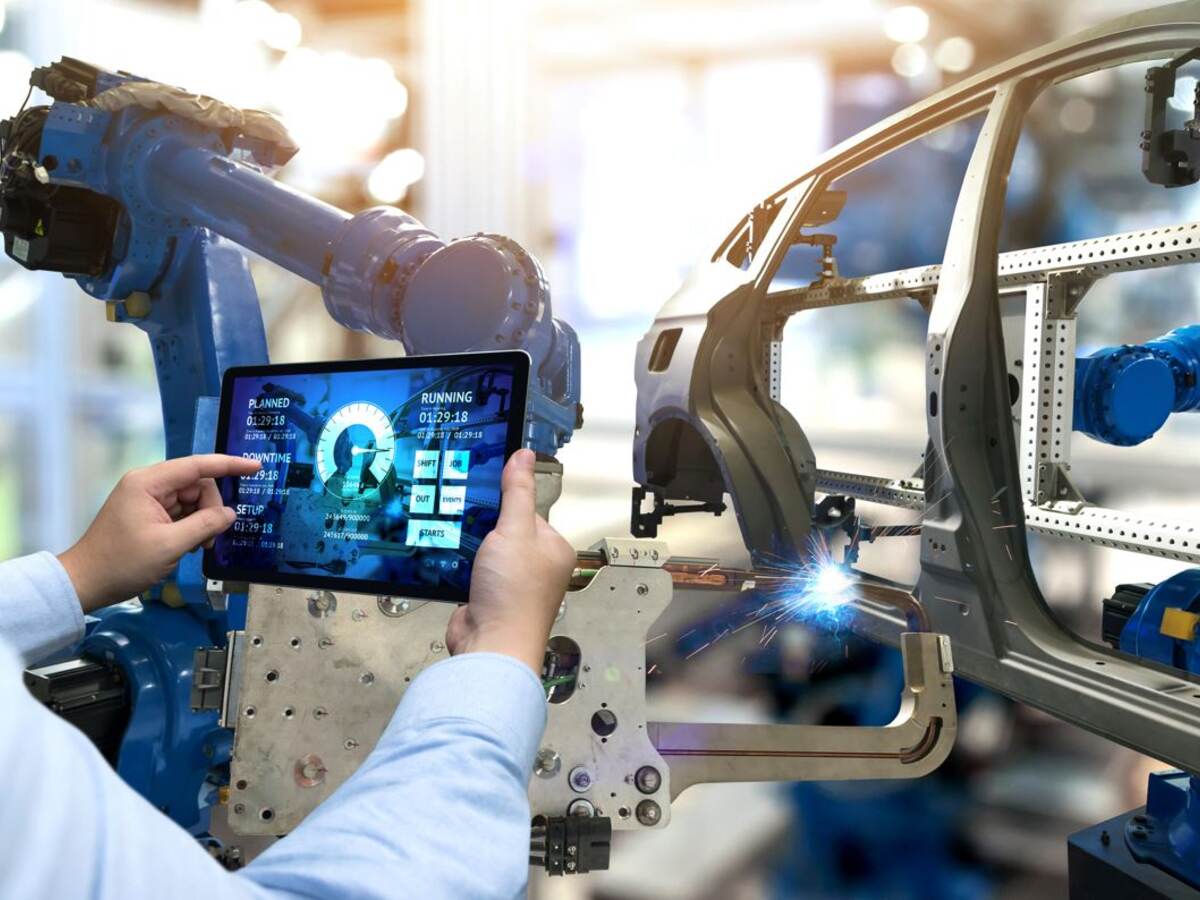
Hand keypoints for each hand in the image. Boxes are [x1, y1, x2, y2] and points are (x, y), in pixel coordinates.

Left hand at [58, 454, 260, 611]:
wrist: (86, 583)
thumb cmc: (122, 563)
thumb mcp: (170, 545)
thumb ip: (205, 525)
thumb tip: (230, 514)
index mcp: (149, 483)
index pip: (197, 466)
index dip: (229, 465)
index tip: (256, 467)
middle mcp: (148, 484)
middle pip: (197, 485)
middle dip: (210, 509)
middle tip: (209, 540)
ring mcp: (147, 499)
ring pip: (191, 500)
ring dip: (201, 522)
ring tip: (196, 547)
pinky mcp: (147, 514)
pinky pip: (181, 512)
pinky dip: (190, 527)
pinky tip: (188, 545)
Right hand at [446, 449, 575, 673]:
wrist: (491, 645)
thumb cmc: (513, 592)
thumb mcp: (515, 530)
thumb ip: (517, 492)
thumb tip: (525, 455)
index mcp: (554, 548)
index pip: (529, 512)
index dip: (506, 504)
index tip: (483, 493)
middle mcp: (537, 567)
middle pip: (505, 530)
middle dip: (484, 526)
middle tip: (463, 515)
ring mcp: (511, 584)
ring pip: (485, 551)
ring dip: (469, 546)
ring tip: (454, 537)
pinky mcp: (487, 597)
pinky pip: (471, 571)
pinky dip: (459, 566)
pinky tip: (448, 559)